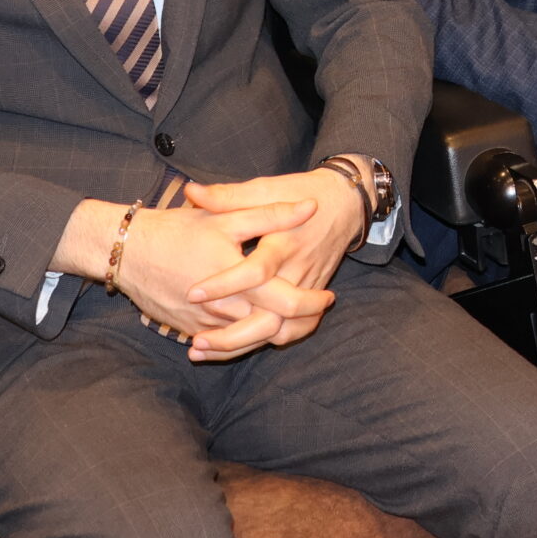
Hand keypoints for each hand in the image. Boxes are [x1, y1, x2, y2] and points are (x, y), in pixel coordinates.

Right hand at [68, 193, 321, 341]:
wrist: (126, 252)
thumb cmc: (177, 229)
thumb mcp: (226, 217)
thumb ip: (271, 214)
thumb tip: (309, 207)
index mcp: (238, 282)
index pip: (287, 304)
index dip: (312, 303)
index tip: (329, 297)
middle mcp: (223, 311)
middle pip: (273, 330)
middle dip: (300, 324)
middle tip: (318, 311)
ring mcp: (205, 326)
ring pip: (250, 341)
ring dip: (276, 334)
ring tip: (296, 321)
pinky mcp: (190, 331)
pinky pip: (225, 345)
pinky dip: (248, 340)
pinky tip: (262, 328)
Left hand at [176, 168, 362, 357]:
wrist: (345, 205)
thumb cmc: (302, 191)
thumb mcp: (266, 188)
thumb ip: (229, 196)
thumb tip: (191, 192)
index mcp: (284, 243)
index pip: (256, 272)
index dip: (225, 284)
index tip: (192, 294)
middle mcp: (296, 272)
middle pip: (270, 316)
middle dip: (232, 335)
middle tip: (194, 342)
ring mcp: (306, 289)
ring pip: (279, 331)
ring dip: (242, 346)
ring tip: (202, 350)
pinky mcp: (310, 300)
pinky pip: (289, 332)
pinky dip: (262, 343)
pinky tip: (230, 348)